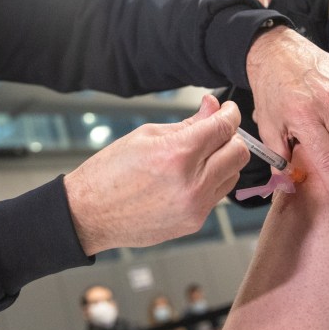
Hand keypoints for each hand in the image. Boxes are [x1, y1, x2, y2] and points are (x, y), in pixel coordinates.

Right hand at [64, 95, 247, 254]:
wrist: (89, 215)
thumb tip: (213, 106)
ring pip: (233, 175)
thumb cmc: (109, 172)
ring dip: (223, 161)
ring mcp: (195, 207)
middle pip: (239, 153)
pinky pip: (217, 196)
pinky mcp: (194, 223)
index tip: (227, 109)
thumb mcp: (145, 136)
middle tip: (214, 131)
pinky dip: (210, 182)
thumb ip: (187, 123)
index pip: (224, 127)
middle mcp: (192, 183)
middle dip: (231, 137)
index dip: (230, 113)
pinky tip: (187, 178)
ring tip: (198, 157)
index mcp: (177, 154)